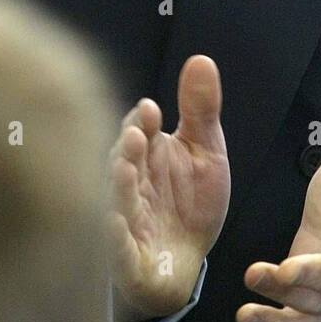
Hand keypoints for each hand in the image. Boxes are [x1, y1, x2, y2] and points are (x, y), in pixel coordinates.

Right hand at [108, 55, 229, 317]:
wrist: (186, 262)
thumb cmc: (190, 203)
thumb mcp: (206, 152)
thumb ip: (201, 110)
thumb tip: (201, 59)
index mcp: (145, 154)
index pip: (138, 131)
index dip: (142, 121)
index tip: (151, 110)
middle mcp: (129, 183)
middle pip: (122, 162)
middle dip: (127, 149)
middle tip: (135, 136)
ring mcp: (124, 219)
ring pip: (116, 200)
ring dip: (119, 186)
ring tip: (125, 170)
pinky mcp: (126, 257)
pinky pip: (117, 247)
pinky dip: (114, 236)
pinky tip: (115, 223)